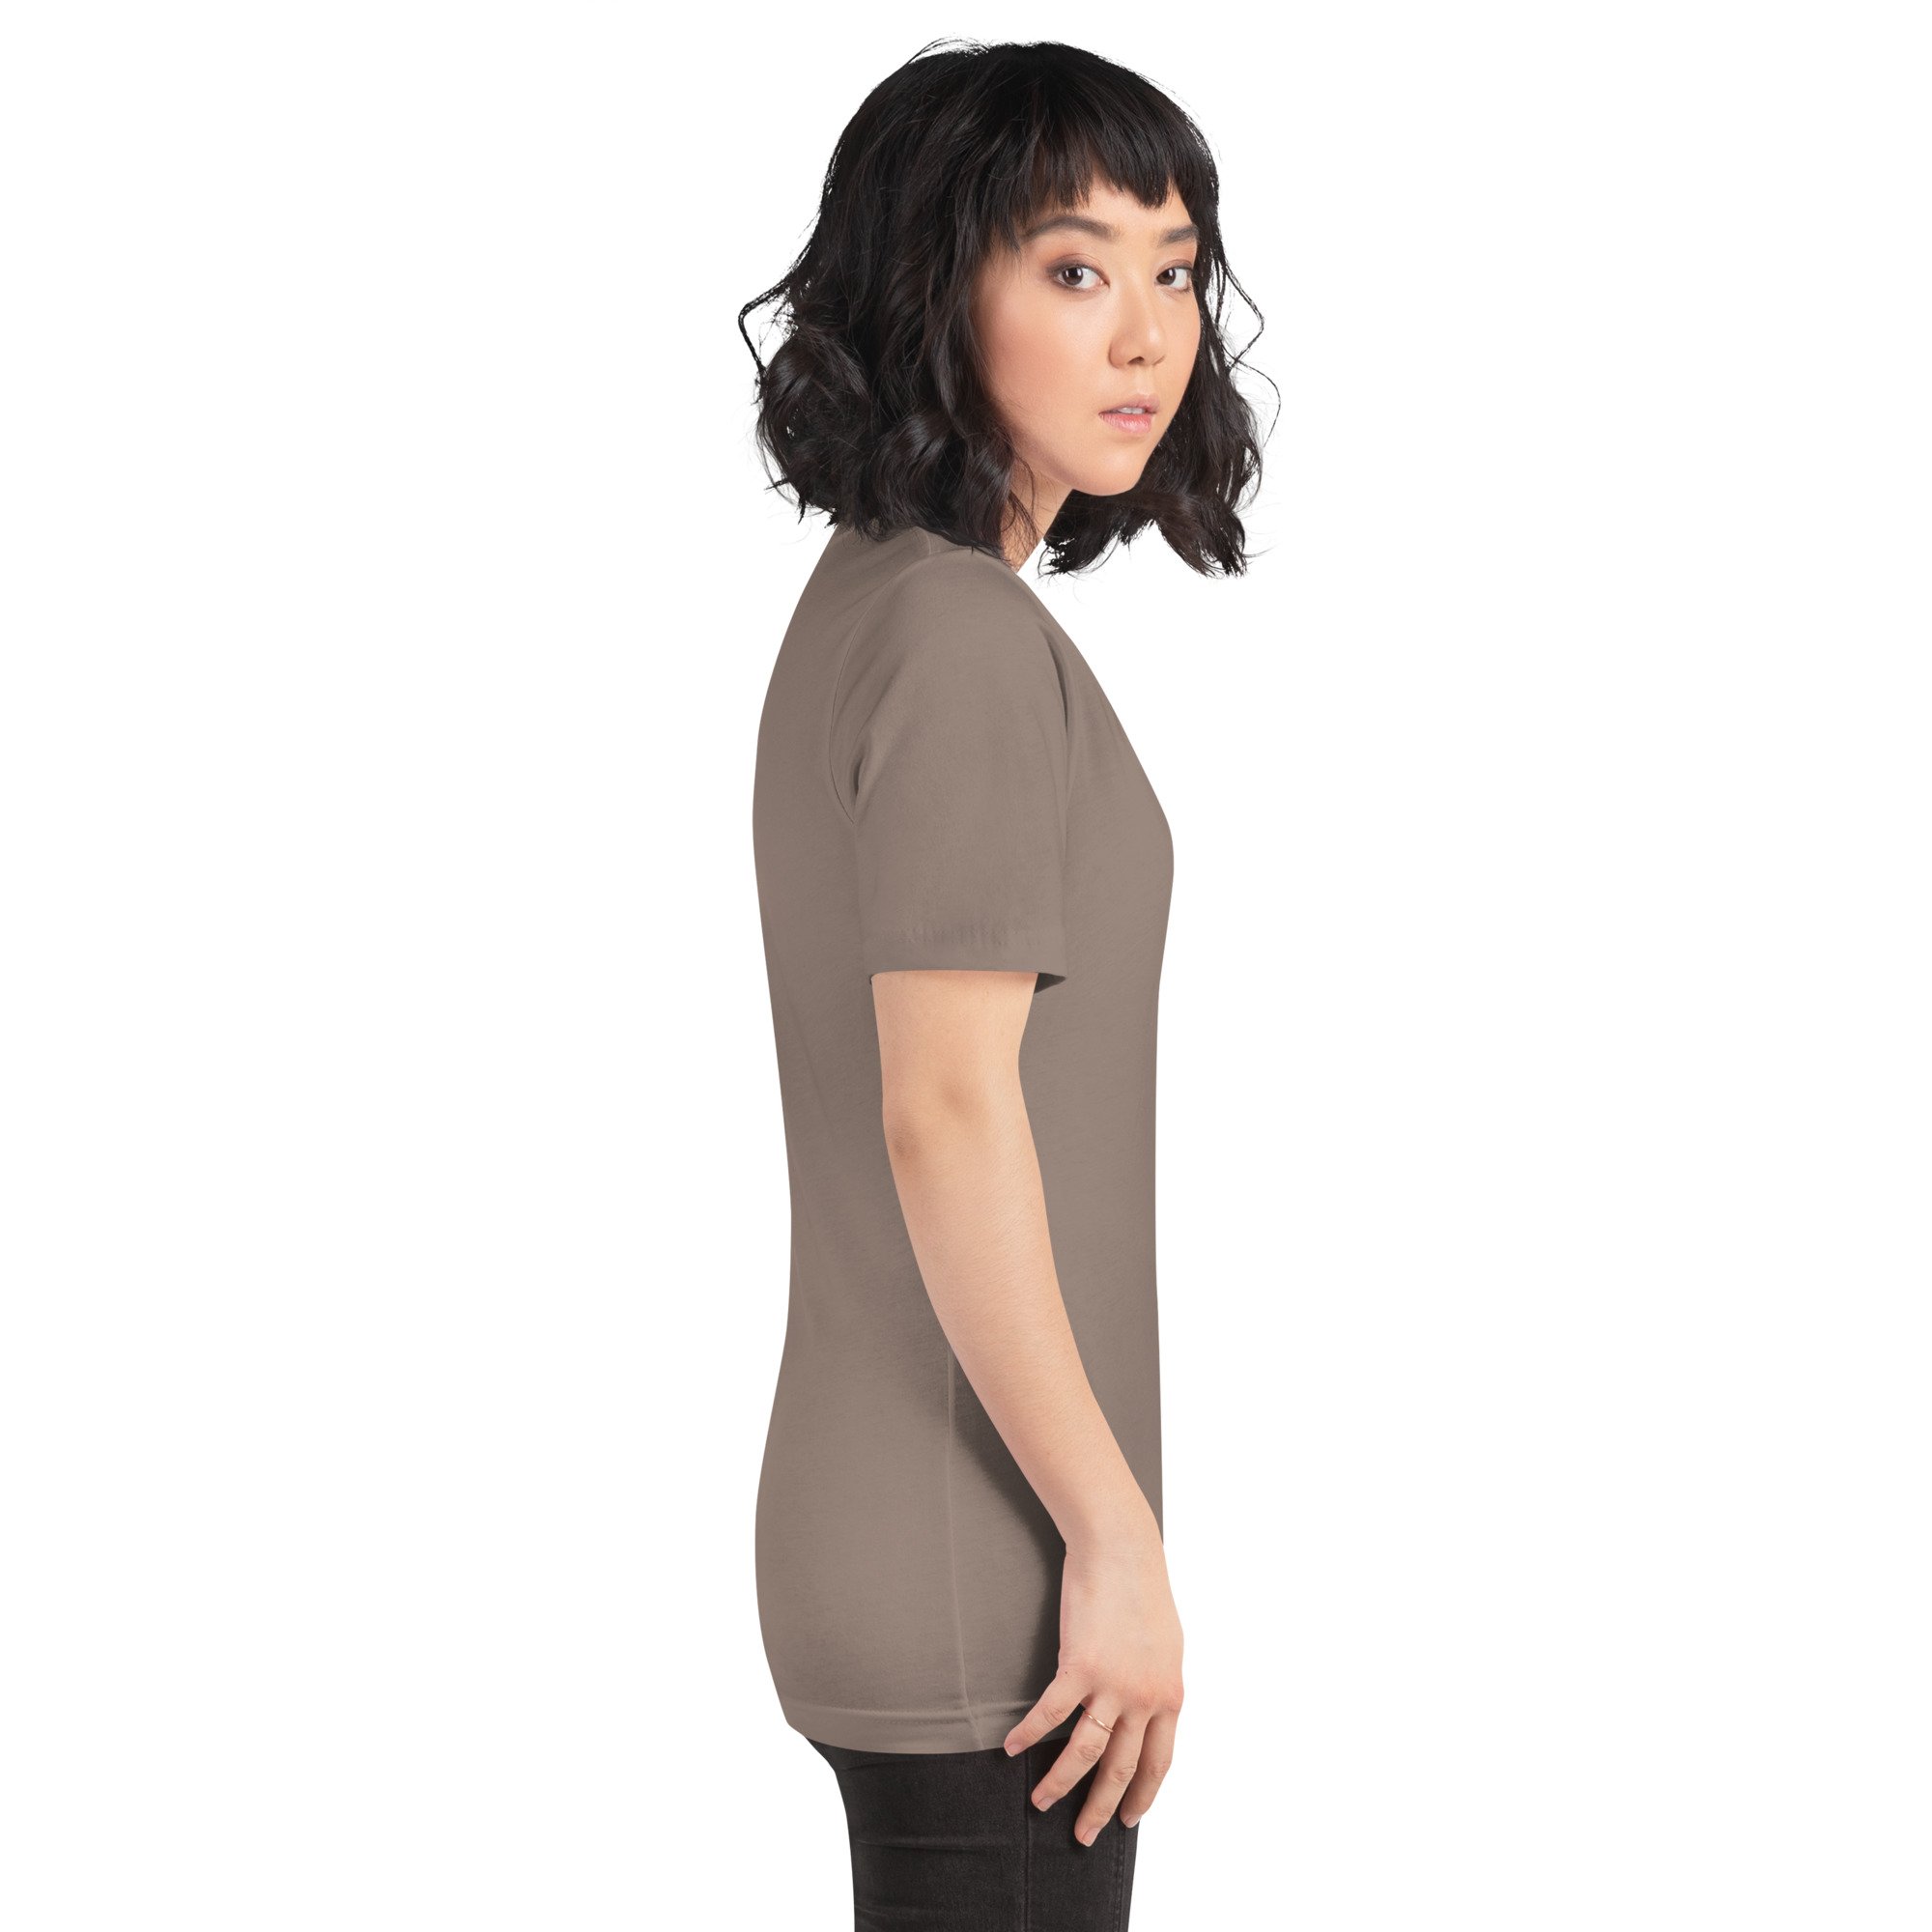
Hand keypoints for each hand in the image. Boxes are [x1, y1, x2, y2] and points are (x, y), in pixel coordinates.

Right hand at [1001, 1514, 1184, 1843]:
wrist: (1123, 1550)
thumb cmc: (1142, 1589)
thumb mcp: (1165, 1645)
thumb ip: (1156, 1681)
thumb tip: (1147, 1706)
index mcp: (1170, 1695)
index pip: (1159, 1762)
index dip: (1143, 1794)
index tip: (1130, 1818)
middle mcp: (1145, 1699)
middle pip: (1122, 1768)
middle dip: (1102, 1807)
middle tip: (1085, 1835)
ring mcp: (1113, 1685)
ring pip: (1085, 1752)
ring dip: (1061, 1783)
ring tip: (1040, 1802)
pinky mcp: (1080, 1666)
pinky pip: (1051, 1713)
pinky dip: (1030, 1734)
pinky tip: (1012, 1748)